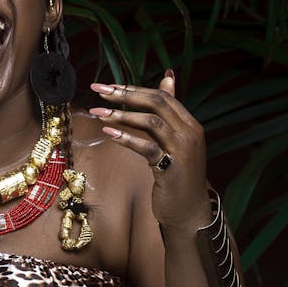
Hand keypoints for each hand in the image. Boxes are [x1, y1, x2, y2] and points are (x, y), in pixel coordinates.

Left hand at [89, 71, 211, 230]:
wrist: (190, 211)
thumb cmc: (178, 174)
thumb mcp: (175, 140)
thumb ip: (169, 112)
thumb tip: (168, 75)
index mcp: (190, 124)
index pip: (162, 96)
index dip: (134, 89)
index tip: (109, 87)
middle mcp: (190, 133)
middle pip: (157, 103)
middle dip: (125, 94)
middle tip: (99, 90)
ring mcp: (182, 150)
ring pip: (152, 122)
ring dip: (121, 115)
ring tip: (97, 112)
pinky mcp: (171, 168)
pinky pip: (147, 147)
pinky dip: (127, 138)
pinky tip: (108, 133)